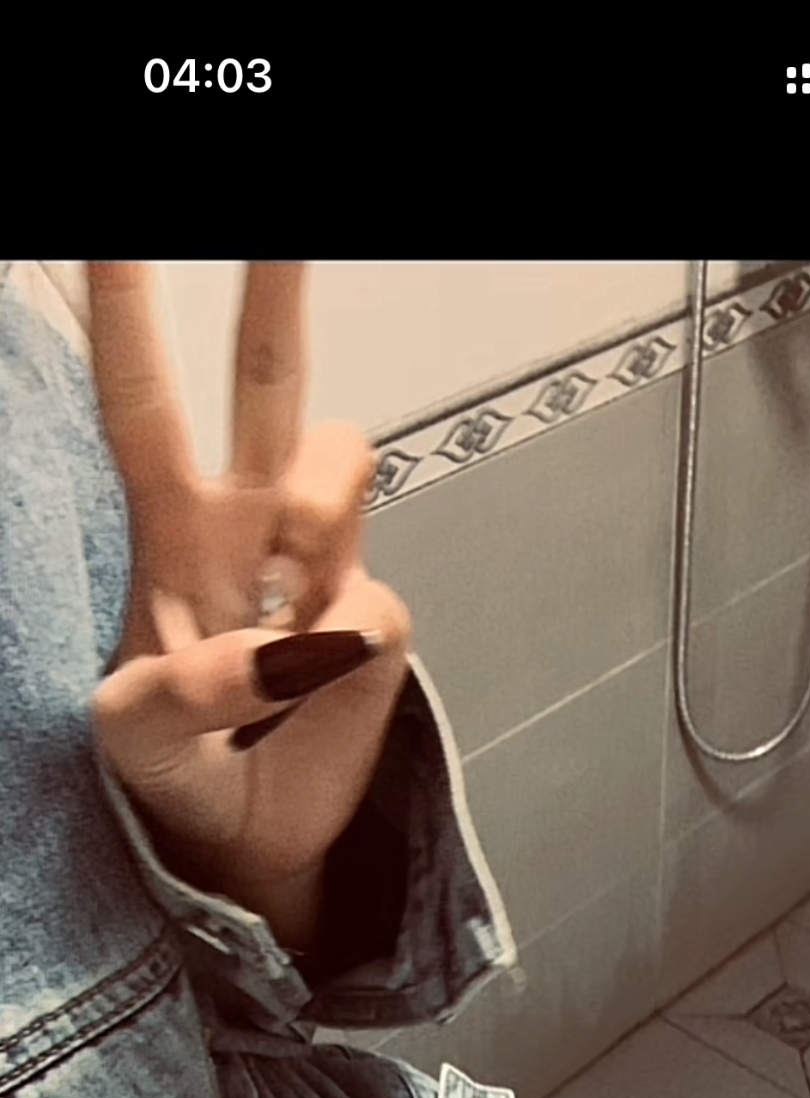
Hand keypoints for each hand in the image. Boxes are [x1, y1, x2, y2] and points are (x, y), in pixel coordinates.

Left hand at [88, 263, 411, 918]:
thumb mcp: (134, 739)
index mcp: (164, 533)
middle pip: (265, 382)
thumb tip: (282, 642)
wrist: (245, 846)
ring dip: (318, 504)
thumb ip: (183, 687)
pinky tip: (311, 689)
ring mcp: (319, 569)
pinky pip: (368, 603)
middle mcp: (246, 528)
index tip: (115, 232)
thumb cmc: (175, 774)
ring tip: (284, 595)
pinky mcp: (376, 625)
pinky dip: (336, 652)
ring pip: (340, 457)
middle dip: (275, 295)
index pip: (139, 403)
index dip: (126, 317)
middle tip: (288, 221)